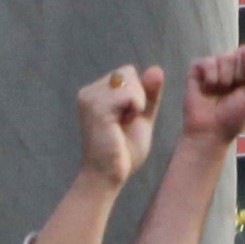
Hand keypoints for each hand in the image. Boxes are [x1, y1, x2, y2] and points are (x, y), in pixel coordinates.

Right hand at [73, 62, 160, 186]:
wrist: (110, 175)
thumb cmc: (124, 150)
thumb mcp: (142, 116)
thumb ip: (149, 94)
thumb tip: (157, 68)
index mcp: (95, 92)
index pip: (127, 72)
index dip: (137, 94)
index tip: (126, 118)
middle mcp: (88, 92)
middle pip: (128, 72)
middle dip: (137, 96)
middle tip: (124, 122)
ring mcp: (89, 98)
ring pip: (129, 81)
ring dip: (136, 104)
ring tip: (121, 124)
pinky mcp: (96, 108)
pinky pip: (129, 94)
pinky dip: (134, 109)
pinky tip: (120, 125)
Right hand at [177, 47, 244, 144]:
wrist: (209, 130)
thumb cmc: (234, 117)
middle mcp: (234, 65)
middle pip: (242, 52)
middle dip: (238, 74)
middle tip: (232, 91)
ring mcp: (216, 66)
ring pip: (225, 57)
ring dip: (223, 78)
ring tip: (219, 91)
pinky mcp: (199, 68)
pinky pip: (208, 61)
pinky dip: (210, 76)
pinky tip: (207, 88)